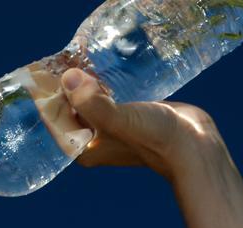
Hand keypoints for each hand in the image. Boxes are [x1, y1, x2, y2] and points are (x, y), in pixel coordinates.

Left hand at [60, 68, 226, 181]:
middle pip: (70, 110)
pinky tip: (104, 71)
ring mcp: (109, 130)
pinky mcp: (126, 118)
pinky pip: (105, 99)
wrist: (191, 145)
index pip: (55, 119)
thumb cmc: (152, 137)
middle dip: (68, 89)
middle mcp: (92, 142)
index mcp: (81, 149)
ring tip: (84, 63)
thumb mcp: (116, 119)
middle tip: (70, 62)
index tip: (51, 71)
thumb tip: (68, 78)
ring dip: (85, 85)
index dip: (51, 96)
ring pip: (87, 103)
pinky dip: (102, 86)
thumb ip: (90, 102)